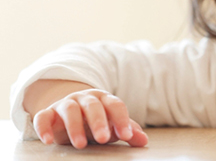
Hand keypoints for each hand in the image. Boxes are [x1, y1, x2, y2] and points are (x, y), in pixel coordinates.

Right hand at [32, 89, 147, 148]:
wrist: (69, 111)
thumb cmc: (96, 120)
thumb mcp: (111, 125)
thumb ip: (127, 131)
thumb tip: (143, 141)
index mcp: (104, 99)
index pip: (115, 105)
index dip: (121, 120)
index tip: (126, 136)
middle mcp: (85, 98)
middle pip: (93, 106)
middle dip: (99, 122)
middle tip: (103, 139)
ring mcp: (65, 104)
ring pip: (70, 110)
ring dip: (75, 126)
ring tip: (81, 145)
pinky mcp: (48, 113)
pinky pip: (43, 117)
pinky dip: (44, 127)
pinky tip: (48, 141)